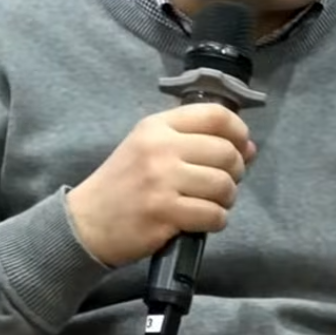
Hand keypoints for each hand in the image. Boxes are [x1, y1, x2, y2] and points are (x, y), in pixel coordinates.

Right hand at [65, 103, 257, 267]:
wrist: (87, 221)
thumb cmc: (124, 182)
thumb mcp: (150, 147)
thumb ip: (195, 141)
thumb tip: (249, 149)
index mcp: (157, 126)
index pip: (215, 115)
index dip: (238, 131)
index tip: (241, 147)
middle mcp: (160, 147)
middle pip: (225, 151)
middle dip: (236, 171)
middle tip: (223, 183)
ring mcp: (161, 180)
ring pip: (223, 185)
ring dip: (227, 199)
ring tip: (213, 203)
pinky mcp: (163, 212)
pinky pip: (213, 215)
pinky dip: (216, 221)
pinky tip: (203, 220)